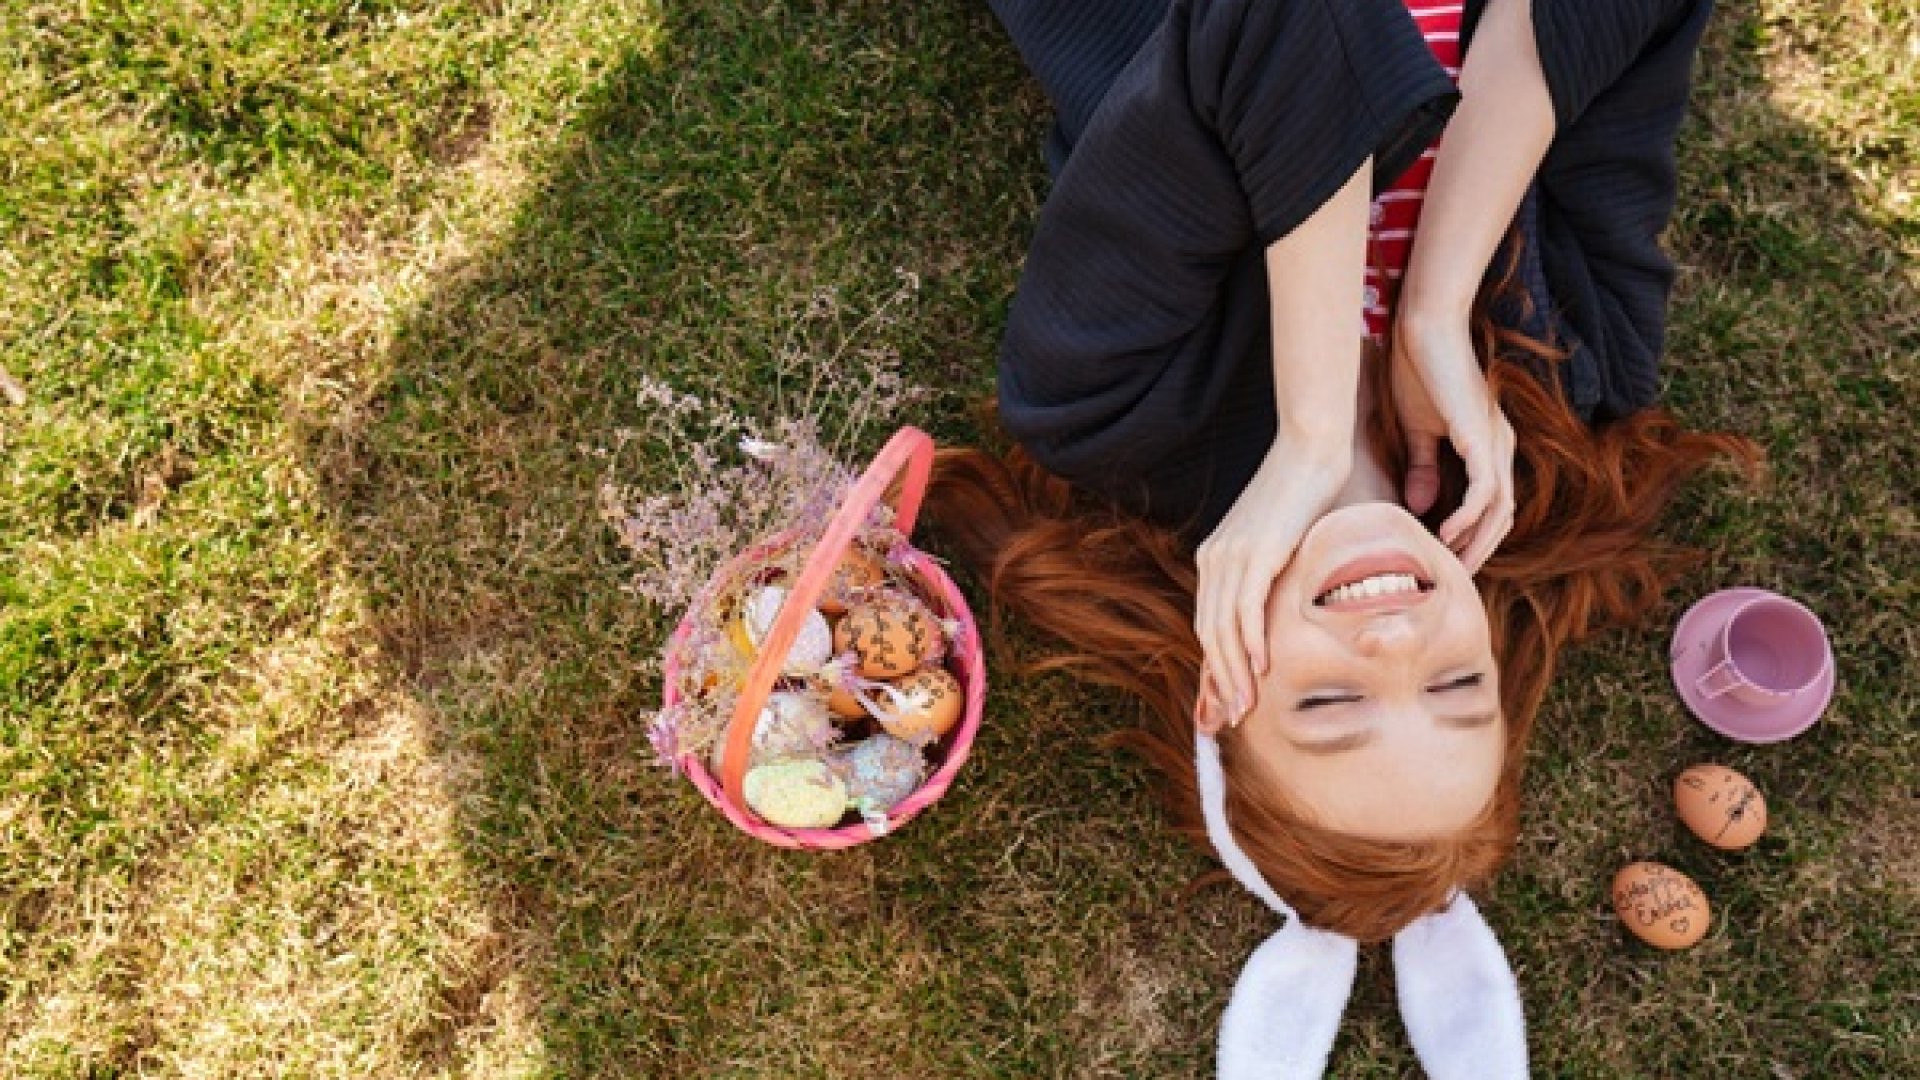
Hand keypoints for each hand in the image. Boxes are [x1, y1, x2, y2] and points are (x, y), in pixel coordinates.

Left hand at [1194, 439, 1350, 727]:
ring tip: (1245, 706)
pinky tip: (1261, 668)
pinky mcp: (1256, 549)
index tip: (1224, 702)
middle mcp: (1216, 558)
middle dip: (1220, 681)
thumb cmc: (1312, 494)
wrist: (1314, 448)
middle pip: (1209, 633)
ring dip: (1234, 672)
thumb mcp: (1289, 545)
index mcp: (1218, 559)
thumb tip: (1300, 611)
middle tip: (1232, 718)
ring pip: (1223, 627)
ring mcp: (1232, 554)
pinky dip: (1250, 641)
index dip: (1215, 667)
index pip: (1209, 624)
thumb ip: (1283, 578)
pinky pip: (1245, 606)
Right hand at [1389, 307, 1515, 572]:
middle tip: (1453, 576)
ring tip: (1450, 565)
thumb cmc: (1418, 370)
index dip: (1473, 536)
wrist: (1423, 329)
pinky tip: (1444, 533)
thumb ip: (1421, 467)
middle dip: (1479, 549)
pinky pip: (1485, 491)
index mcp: (1487, 444)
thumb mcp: (1417, 430)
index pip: (1491, 504)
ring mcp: (1495, 443)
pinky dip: (1468, 517)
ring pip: (1499, 510)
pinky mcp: (1482, 437)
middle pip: (1502, 516)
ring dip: (1476, 542)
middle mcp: (1499, 447)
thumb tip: (1421, 506)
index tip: (1446, 558)